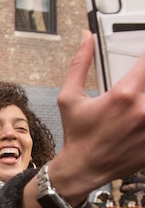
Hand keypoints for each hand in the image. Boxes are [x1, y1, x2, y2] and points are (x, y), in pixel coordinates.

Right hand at [48, 31, 144, 205]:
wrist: (82, 169)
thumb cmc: (77, 135)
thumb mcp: (70, 97)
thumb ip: (81, 64)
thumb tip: (87, 38)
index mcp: (123, 95)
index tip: (141, 59)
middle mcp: (142, 110)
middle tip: (139, 85)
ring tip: (139, 103)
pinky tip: (139, 121)